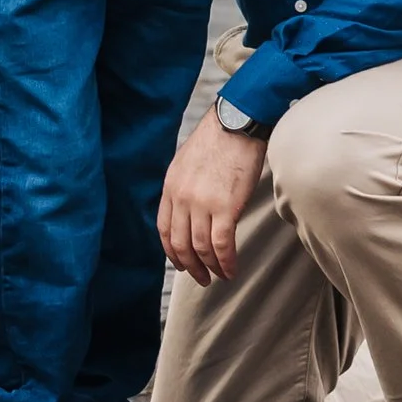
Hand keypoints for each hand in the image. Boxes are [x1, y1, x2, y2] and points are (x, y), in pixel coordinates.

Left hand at [159, 104, 267, 286]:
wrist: (236, 123)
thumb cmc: (217, 140)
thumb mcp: (187, 162)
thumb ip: (183, 188)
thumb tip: (187, 213)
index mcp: (171, 186)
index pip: (164, 230)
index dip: (172, 253)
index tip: (182, 265)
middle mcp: (182, 197)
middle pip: (180, 245)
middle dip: (191, 267)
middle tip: (202, 278)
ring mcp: (203, 203)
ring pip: (201, 249)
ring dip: (211, 268)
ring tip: (220, 275)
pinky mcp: (226, 207)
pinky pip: (222, 246)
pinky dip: (226, 263)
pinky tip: (232, 269)